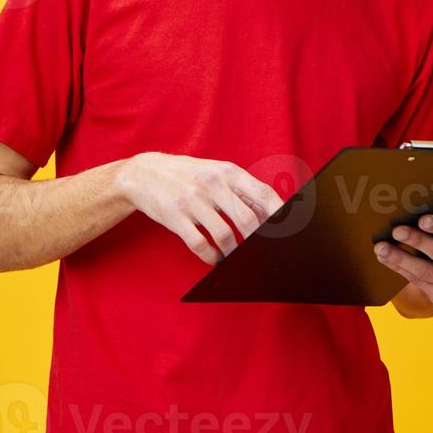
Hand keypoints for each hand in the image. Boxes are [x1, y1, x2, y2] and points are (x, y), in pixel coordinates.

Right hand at [115, 152, 285, 263]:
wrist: (145, 173)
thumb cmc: (189, 174)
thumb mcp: (216, 172)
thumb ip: (241, 191)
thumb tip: (271, 215)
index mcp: (228, 172)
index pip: (263, 194)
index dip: (279, 216)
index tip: (288, 233)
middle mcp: (212, 184)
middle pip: (247, 220)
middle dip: (258, 242)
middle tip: (263, 254)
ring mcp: (193, 201)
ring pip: (225, 236)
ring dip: (234, 253)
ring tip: (236, 259)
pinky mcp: (175, 217)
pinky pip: (200, 244)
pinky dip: (211, 257)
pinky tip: (215, 259)